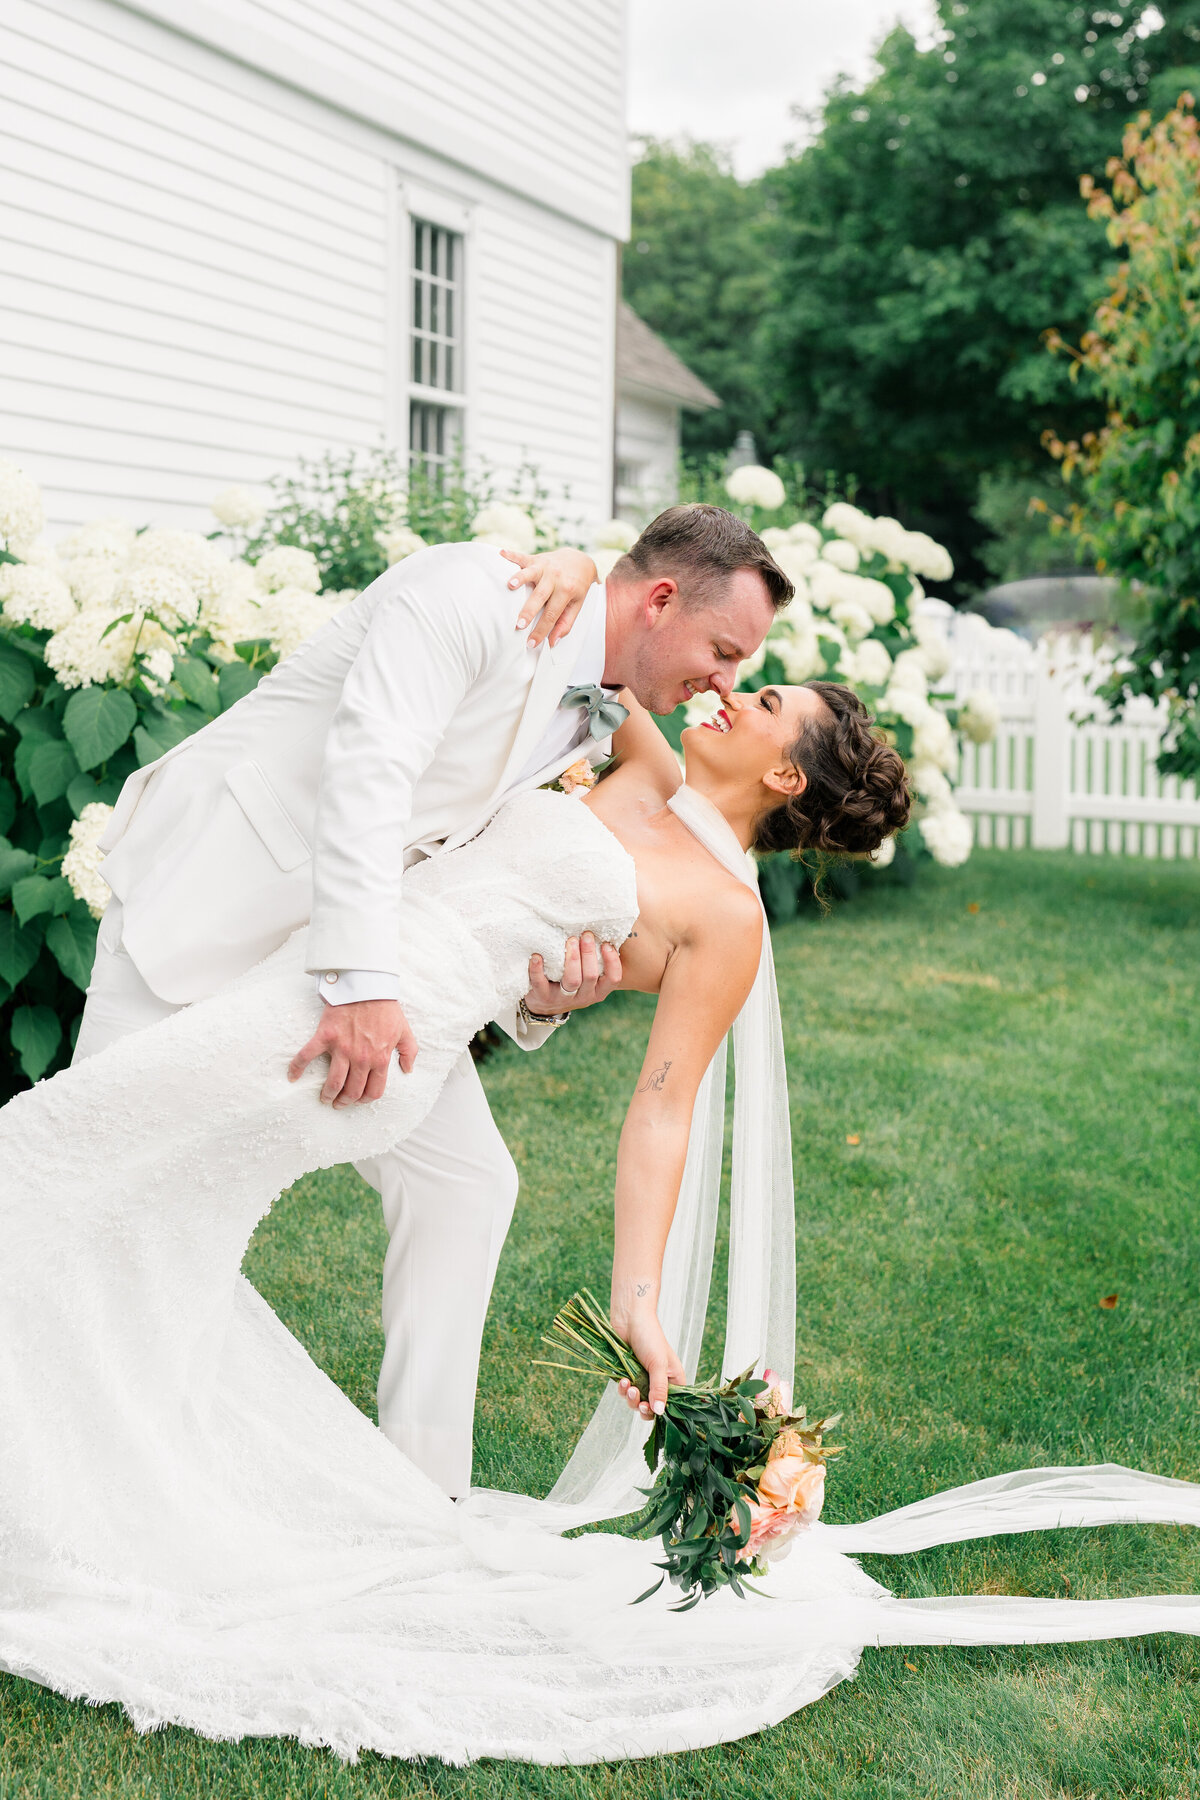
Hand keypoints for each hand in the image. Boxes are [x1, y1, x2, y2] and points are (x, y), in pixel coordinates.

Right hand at [287, 998, 416, 1106]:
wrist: (367, 986)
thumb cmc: (386, 1008)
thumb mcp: (405, 1031)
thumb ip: (409, 1052)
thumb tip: (408, 1069)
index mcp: (380, 1059)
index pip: (373, 1091)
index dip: (365, 1100)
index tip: (358, 1101)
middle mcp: (361, 1058)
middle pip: (352, 1091)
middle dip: (345, 1102)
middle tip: (339, 1103)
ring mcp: (342, 1049)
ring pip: (333, 1082)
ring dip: (328, 1094)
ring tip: (324, 1098)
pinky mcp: (325, 1037)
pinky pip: (307, 1056)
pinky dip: (297, 1068)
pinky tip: (292, 1077)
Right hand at [502, 547, 598, 646]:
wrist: (580, 560)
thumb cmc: (577, 586)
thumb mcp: (577, 605)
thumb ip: (565, 623)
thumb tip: (552, 642)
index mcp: (567, 590)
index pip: (552, 614)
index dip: (541, 630)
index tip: (531, 643)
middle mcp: (555, 577)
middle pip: (540, 596)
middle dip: (528, 611)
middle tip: (518, 624)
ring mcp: (545, 566)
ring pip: (530, 573)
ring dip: (519, 578)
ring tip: (510, 585)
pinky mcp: (535, 558)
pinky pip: (522, 556)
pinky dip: (511, 555)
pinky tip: (501, 553)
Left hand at [524, 932, 621, 1016]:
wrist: (545, 1005)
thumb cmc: (571, 980)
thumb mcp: (586, 976)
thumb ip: (594, 960)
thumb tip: (601, 931)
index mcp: (598, 990)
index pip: (613, 978)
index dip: (612, 961)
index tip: (606, 943)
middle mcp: (584, 996)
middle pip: (591, 976)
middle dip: (589, 953)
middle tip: (586, 934)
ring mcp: (563, 998)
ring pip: (572, 980)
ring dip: (572, 959)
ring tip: (570, 941)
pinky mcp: (544, 997)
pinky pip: (540, 984)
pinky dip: (537, 969)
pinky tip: (536, 956)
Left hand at [612, 1313, 684, 1418]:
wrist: (629, 1318)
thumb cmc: (649, 1336)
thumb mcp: (658, 1364)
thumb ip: (659, 1389)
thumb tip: (660, 1412)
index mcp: (673, 1380)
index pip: (672, 1405)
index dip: (662, 1412)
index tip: (652, 1410)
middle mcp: (659, 1382)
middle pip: (653, 1408)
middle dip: (644, 1408)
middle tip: (640, 1403)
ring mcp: (643, 1380)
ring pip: (637, 1402)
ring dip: (632, 1399)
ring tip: (629, 1386)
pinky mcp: (628, 1376)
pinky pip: (626, 1392)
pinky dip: (623, 1389)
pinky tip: (623, 1380)